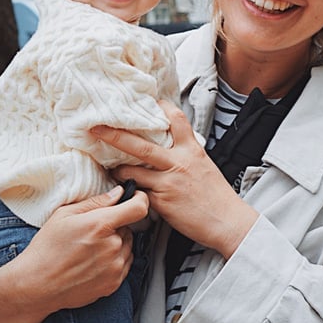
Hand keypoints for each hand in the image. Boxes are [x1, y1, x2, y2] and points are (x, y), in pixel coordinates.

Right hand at [21, 186, 149, 309]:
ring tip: (90, 249)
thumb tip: (119, 193)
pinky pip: (124, 264)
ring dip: (116, 244)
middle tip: (92, 232)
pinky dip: (114, 260)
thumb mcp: (64, 215)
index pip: (139, 208)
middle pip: (129, 228)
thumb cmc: (47, 247)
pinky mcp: (114, 283)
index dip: (140, 199)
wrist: (38, 284)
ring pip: (127, 246)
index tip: (135, 198)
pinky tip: (92, 262)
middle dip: (116, 226)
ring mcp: (115, 267)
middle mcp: (112, 247)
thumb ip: (96, 202)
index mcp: (100, 225)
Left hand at [90, 101, 258, 258]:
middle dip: (115, 135)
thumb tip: (168, 144)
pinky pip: (137, 191)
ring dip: (117, 168)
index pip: (175, 119)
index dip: (159, 107)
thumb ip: (185, 152)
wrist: (227, 221)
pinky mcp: (161, 202)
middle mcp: (178, 162)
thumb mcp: (204, 165)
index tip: (146, 101)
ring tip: (110, 167)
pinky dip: (128, 189)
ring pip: (131, 170)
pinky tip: (123, 189)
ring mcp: (168, 182)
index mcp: (191, 150)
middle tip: (96, 128)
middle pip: (140, 145)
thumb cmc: (215, 195)